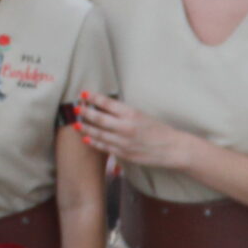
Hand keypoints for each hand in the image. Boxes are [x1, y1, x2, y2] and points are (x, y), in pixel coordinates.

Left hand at [74, 93, 192, 170]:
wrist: (171, 148)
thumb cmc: (157, 129)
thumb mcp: (141, 115)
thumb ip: (123, 112)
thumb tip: (103, 106)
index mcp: (132, 114)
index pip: (107, 103)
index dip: (93, 98)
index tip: (84, 94)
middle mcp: (126, 127)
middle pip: (99, 118)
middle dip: (85, 112)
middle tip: (76, 108)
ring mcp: (124, 142)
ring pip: (99, 134)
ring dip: (86, 128)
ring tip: (76, 123)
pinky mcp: (124, 154)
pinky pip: (104, 147)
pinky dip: (94, 142)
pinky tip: (86, 138)